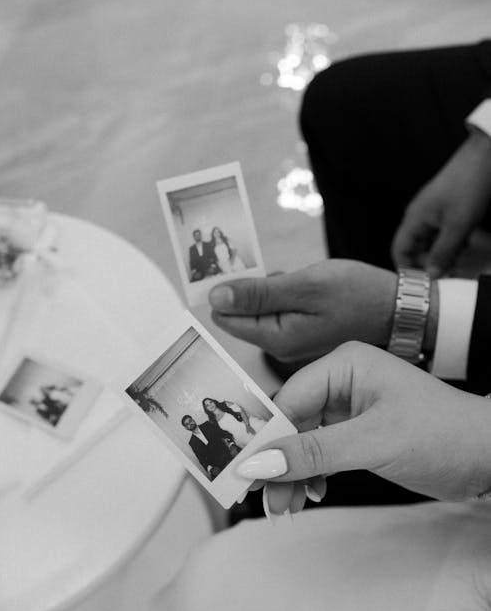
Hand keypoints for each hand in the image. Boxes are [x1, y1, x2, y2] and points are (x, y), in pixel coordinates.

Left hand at [209, 260, 397, 364]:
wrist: (397, 308)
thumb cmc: (358, 294)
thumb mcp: (306, 286)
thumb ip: (259, 293)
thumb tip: (215, 298)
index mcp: (277, 338)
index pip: (225, 316)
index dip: (222, 289)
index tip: (231, 265)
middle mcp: (279, 345)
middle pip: (239, 313)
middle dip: (243, 286)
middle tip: (266, 264)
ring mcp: (290, 339)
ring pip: (258, 307)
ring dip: (262, 286)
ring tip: (286, 271)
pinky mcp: (299, 329)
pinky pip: (275, 307)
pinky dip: (276, 290)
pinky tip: (292, 280)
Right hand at [236, 342, 490, 513]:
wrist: (488, 455)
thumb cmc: (443, 433)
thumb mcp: (373, 442)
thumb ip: (313, 452)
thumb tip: (259, 462)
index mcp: (344, 365)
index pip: (287, 399)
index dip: (264, 439)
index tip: (244, 472)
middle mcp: (342, 381)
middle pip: (290, 422)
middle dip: (277, 463)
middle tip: (266, 500)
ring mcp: (349, 407)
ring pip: (301, 440)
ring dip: (292, 474)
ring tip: (286, 507)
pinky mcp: (356, 431)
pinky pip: (319, 451)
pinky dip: (311, 475)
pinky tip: (311, 494)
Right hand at [391, 130, 490, 277]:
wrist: (484, 156)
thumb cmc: (469, 185)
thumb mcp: (458, 226)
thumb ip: (443, 253)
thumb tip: (431, 276)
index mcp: (414, 219)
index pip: (399, 252)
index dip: (407, 269)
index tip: (422, 283)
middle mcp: (418, 216)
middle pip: (415, 249)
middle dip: (429, 263)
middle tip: (447, 272)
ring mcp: (432, 212)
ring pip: (430, 242)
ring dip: (443, 253)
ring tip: (460, 256)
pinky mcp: (445, 209)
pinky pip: (442, 232)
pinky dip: (452, 242)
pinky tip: (466, 242)